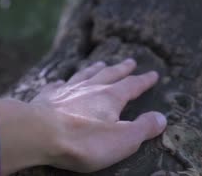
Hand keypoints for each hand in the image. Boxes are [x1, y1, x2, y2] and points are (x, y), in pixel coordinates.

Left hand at [30, 59, 166, 172]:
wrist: (39, 134)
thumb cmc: (84, 141)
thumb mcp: (123, 140)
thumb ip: (143, 128)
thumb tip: (162, 118)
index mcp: (111, 97)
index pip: (132, 85)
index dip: (144, 80)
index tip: (153, 74)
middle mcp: (90, 88)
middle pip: (109, 74)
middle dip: (122, 69)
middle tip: (130, 61)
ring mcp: (67, 91)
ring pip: (84, 75)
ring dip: (94, 69)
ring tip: (101, 63)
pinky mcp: (46, 97)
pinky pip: (57, 85)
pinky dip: (62, 82)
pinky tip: (61, 81)